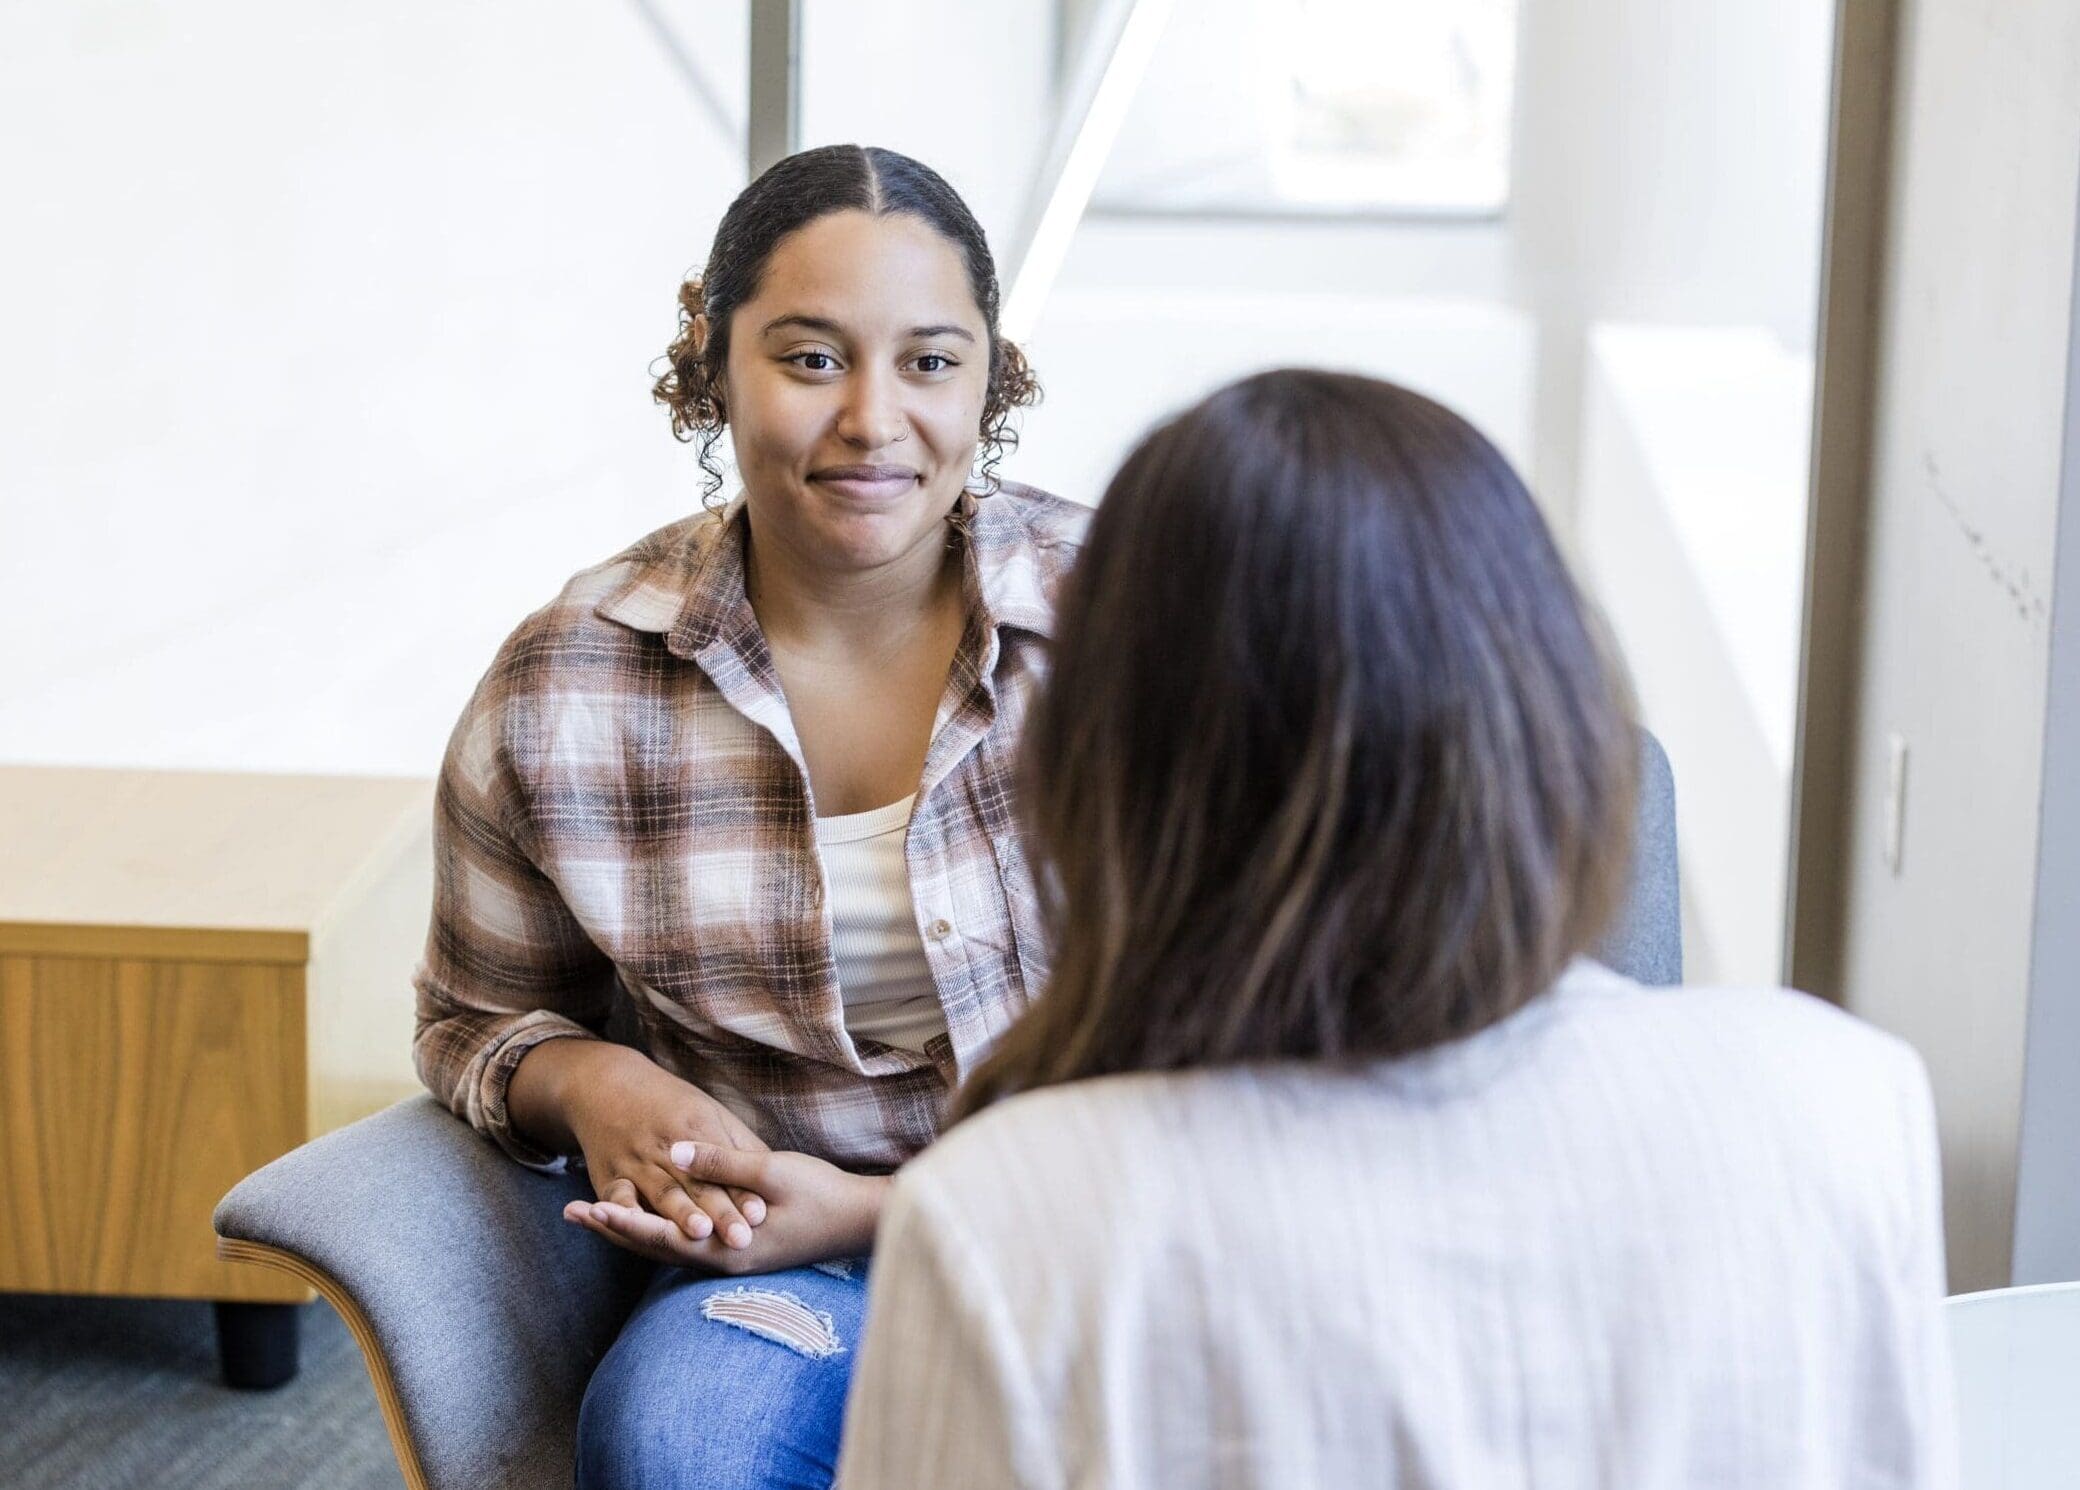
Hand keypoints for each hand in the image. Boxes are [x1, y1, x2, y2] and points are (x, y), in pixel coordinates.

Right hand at [546, 1044, 772, 1257]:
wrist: (608, 1084)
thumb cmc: (670, 1105)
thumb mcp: (710, 1113)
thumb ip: (739, 1148)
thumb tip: (776, 1175)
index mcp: (698, 1128)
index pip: (727, 1169)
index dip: (743, 1193)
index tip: (761, 1215)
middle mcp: (668, 1146)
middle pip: (699, 1186)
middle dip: (720, 1213)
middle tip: (742, 1239)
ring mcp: (637, 1161)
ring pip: (663, 1192)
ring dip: (680, 1214)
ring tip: (699, 1235)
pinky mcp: (610, 1175)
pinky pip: (617, 1196)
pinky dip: (623, 1211)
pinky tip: (633, 1227)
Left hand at [567, 1142, 888, 1275]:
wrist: (859, 1221)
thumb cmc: (820, 1194)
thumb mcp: (771, 1171)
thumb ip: (721, 1164)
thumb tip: (674, 1152)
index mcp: (726, 1246)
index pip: (660, 1235)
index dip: (622, 1220)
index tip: (587, 1208)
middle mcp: (723, 1260)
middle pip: (655, 1248)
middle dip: (614, 1229)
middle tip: (572, 1213)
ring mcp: (732, 1259)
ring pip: (669, 1249)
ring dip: (632, 1232)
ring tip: (598, 1217)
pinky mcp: (741, 1251)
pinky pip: (688, 1246)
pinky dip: (660, 1234)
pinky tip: (649, 1224)